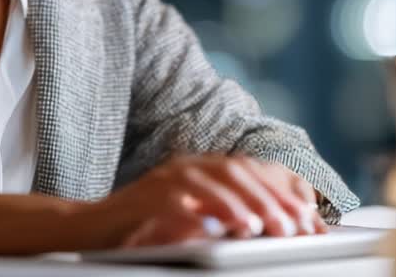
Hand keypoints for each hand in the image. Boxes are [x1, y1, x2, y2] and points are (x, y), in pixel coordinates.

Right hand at [78, 153, 327, 248]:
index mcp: (199, 168)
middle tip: (294, 226)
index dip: (282, 191)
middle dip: (271, 198)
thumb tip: (273, 225)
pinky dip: (209, 212)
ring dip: (246, 203)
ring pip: (214, 181)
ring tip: (267, 226)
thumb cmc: (142, 228)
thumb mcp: (190, 217)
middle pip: (237, 172)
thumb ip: (223, 215)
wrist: (87, 228)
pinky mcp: (146, 200)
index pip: (249, 171)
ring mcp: (164, 180)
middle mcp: (184, 167)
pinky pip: (182, 202)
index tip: (308, 217)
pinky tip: (230, 227)